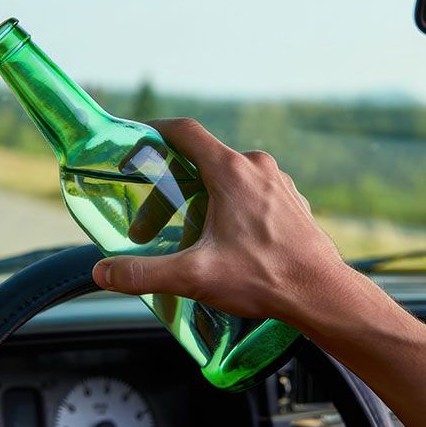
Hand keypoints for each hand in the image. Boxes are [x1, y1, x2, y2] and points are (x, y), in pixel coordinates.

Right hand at [92, 117, 345, 323]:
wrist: (321, 294)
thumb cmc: (265, 279)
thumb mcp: (194, 277)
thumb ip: (143, 273)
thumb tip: (104, 273)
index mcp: (230, 172)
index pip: (184, 132)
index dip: (155, 132)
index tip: (137, 139)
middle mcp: (256, 168)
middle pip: (201, 164)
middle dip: (171, 192)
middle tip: (151, 229)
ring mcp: (278, 183)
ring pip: (228, 180)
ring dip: (202, 202)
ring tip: (189, 240)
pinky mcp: (292, 201)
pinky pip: (252, 194)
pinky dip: (230, 210)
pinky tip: (226, 244)